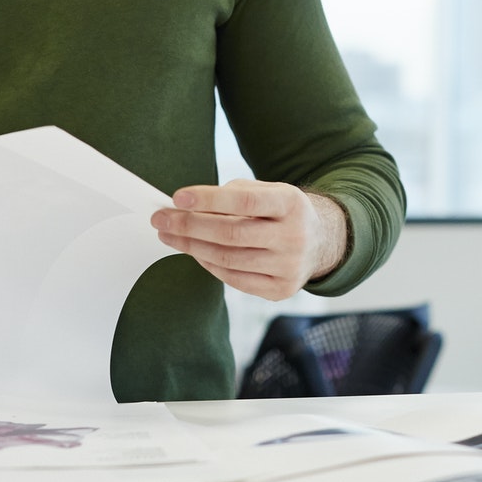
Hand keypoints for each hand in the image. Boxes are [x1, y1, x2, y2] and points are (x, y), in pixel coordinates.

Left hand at [152, 181, 345, 300]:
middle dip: (189, 225)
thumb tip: (185, 205)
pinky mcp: (280, 290)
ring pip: (228, 259)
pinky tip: (194, 252)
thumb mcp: (268, 191)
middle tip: (161, 219)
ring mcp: (289, 267)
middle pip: (231, 233)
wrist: (320, 242)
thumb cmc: (281, 212)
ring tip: (169, 235)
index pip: (244, 201)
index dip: (208, 199)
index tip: (178, 197)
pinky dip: (209, 264)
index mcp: (292, 203)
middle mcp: (294, 236)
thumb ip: (233, 194)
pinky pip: (234, 279)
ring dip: (192, 247)